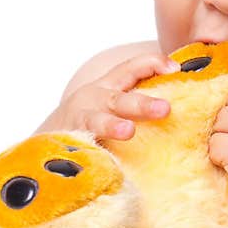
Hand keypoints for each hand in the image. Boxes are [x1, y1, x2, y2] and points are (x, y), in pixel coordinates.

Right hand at [39, 52, 179, 140]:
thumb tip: (177, 104)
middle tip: (165, 109)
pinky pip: (80, 148)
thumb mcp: (114, 103)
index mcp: (108, 86)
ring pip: (96, 121)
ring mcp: (79, 121)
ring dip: (112, 125)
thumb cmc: (92, 119)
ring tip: (127, 131)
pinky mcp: (68, 142)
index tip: (175, 69)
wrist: (49, 138)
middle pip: (119, 99)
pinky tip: (100, 162)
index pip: (132, 68)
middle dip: (142, 104)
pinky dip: (90, 154)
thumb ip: (138, 100)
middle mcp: (93, 99)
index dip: (152, 64)